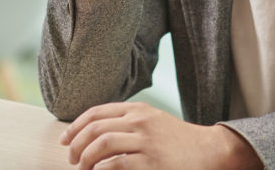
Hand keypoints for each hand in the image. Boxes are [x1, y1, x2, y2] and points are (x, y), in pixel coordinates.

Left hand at [59, 102, 259, 168]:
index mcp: (138, 109)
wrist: (208, 150)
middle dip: (77, 145)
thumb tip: (94, 133)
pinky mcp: (151, 162)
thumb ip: (128, 121)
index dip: (76, 126)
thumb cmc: (177, 140)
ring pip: (102, 144)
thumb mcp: (153, 120)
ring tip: (84, 169)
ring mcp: (146, 141)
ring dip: (86, 158)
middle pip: (95, 128)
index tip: (66, 140)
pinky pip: (116, 164)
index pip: (96, 112)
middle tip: (73, 159)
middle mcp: (140, 121)